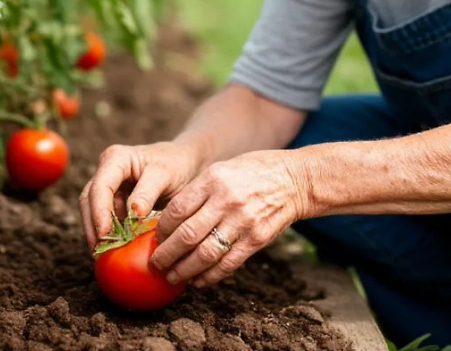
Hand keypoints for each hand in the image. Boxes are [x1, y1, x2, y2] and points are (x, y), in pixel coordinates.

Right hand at [79, 141, 202, 249]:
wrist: (183, 162)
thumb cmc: (176, 164)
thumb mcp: (165, 175)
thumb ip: (147, 193)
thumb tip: (132, 214)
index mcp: (116, 159)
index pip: (100, 187)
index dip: (99, 212)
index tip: (104, 234)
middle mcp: (106, 171)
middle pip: (89, 200)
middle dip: (93, 226)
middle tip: (100, 250)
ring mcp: (108, 186)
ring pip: (92, 210)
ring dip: (97, 232)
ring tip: (104, 254)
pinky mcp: (113, 200)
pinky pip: (105, 217)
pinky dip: (109, 233)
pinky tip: (114, 248)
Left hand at [148, 149, 309, 287]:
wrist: (295, 180)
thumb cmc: (253, 172)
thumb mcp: (222, 169)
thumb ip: (198, 192)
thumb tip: (169, 220)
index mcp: (213, 180)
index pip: (177, 210)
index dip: (161, 229)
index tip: (155, 239)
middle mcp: (226, 201)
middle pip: (187, 235)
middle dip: (167, 254)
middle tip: (156, 264)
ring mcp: (243, 222)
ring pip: (205, 254)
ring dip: (184, 270)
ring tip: (173, 277)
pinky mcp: (257, 239)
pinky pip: (228, 263)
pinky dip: (210, 276)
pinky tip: (198, 281)